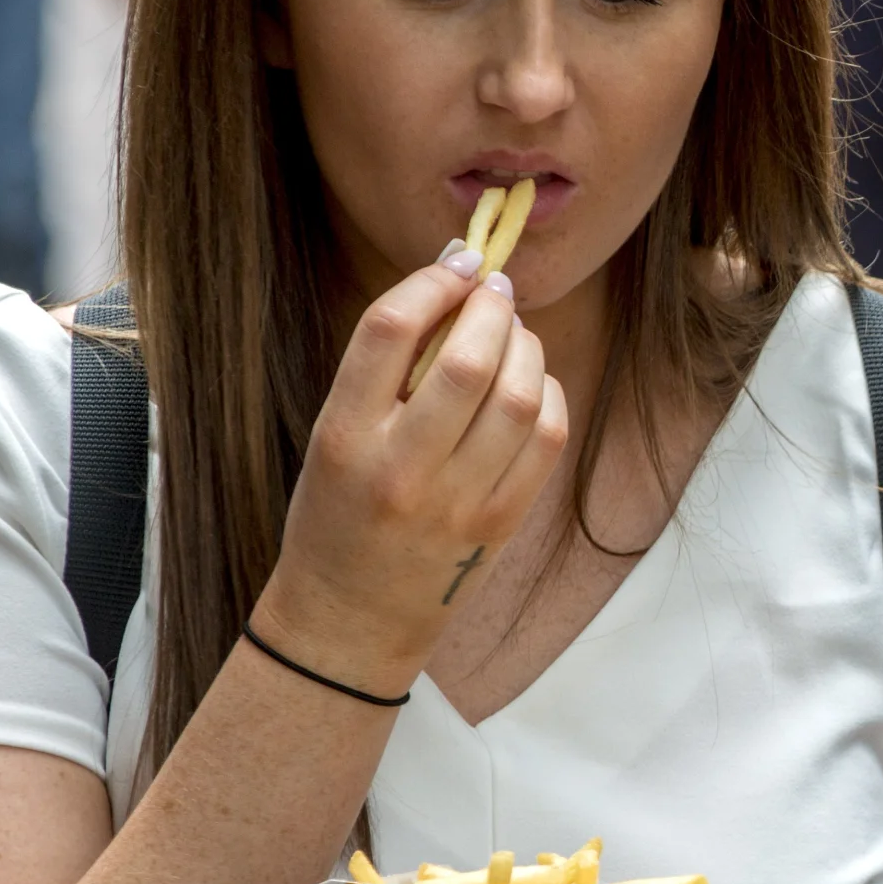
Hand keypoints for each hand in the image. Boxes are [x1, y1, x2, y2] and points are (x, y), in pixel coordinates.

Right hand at [256, 254, 569, 689]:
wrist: (349, 621)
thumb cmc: (336, 516)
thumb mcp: (333, 438)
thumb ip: (384, 370)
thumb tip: (457, 281)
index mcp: (343, 436)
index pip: (389, 330)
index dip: (432, 281)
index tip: (456, 262)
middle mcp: (400, 468)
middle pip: (466, 359)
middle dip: (491, 308)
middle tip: (494, 291)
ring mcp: (456, 502)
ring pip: (520, 396)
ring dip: (526, 347)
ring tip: (512, 335)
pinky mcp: (500, 524)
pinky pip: (546, 439)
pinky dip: (549, 395)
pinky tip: (532, 385)